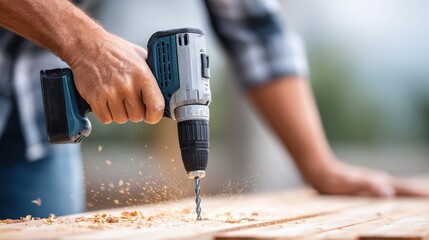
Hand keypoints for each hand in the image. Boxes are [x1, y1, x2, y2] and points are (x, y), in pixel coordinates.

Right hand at [69, 32, 163, 123]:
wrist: (86, 45)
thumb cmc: (113, 50)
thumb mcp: (140, 57)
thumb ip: (151, 75)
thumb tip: (162, 90)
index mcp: (143, 75)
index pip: (156, 107)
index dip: (155, 115)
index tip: (152, 114)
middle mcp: (127, 85)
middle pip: (137, 116)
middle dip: (134, 111)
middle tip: (128, 100)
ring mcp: (111, 92)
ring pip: (121, 119)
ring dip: (119, 112)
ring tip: (115, 97)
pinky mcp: (96, 98)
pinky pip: (106, 118)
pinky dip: (106, 113)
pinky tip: (106, 100)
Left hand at [306, 160, 428, 196]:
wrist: (319, 169)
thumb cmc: (333, 179)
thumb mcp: (348, 184)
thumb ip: (367, 186)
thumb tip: (388, 192)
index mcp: (378, 182)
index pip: (404, 189)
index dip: (418, 193)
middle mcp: (379, 181)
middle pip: (405, 187)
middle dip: (419, 193)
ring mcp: (374, 181)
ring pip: (398, 187)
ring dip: (411, 192)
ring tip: (423, 196)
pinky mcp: (368, 183)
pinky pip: (389, 188)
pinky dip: (399, 192)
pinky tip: (397, 195)